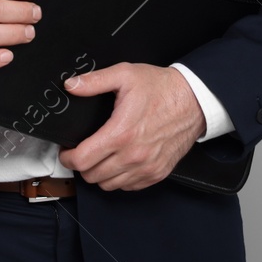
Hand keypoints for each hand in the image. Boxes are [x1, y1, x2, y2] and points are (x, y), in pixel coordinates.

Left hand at [57, 64, 205, 191]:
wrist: (194, 100)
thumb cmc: (161, 88)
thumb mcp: (125, 75)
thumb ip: (94, 81)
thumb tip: (71, 85)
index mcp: (121, 133)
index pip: (82, 160)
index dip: (68, 157)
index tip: (67, 151)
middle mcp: (133, 155)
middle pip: (92, 176)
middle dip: (82, 165)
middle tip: (82, 152)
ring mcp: (146, 167)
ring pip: (109, 185)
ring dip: (99, 174)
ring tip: (99, 157)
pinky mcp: (157, 173)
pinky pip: (129, 187)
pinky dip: (119, 179)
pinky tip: (119, 162)